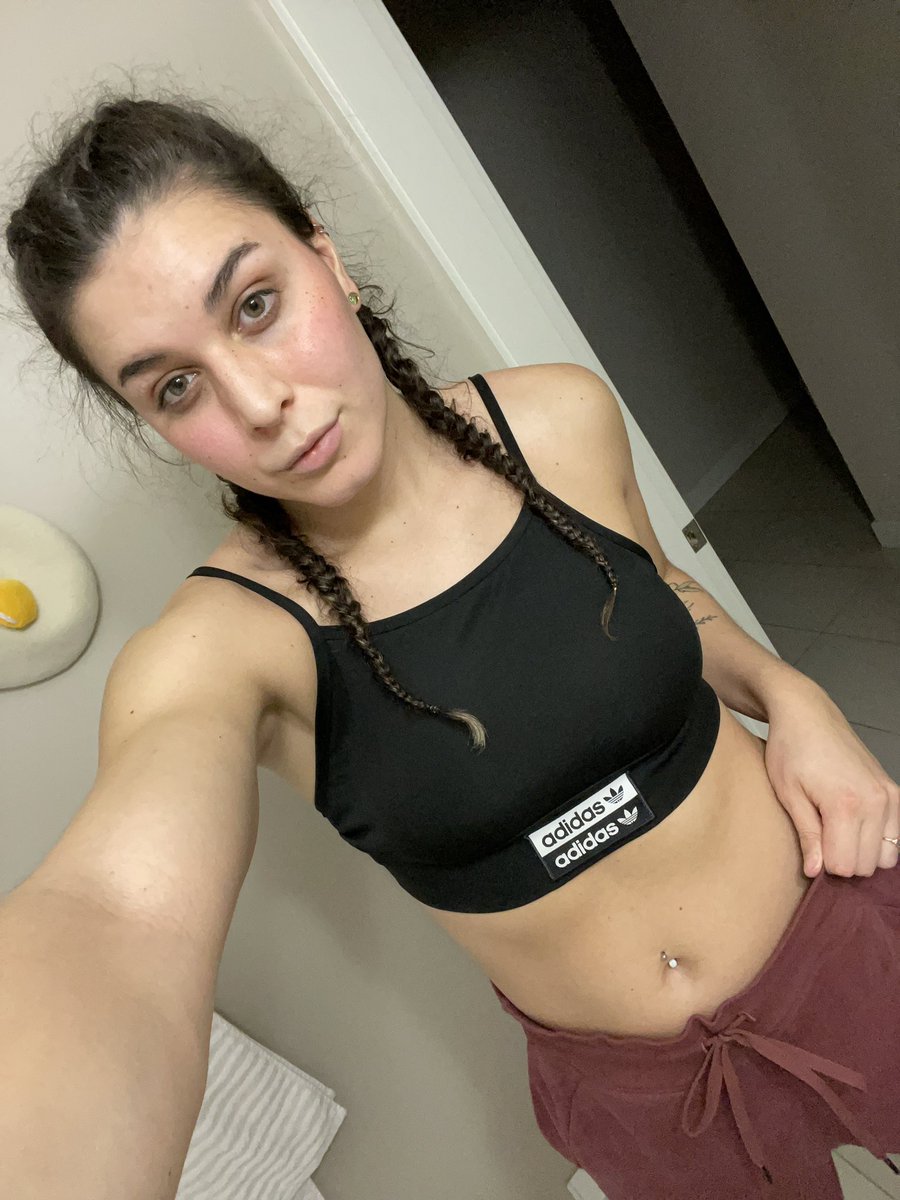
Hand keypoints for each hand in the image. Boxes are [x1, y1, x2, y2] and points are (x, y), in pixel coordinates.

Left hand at [763, 681, 899, 877]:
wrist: (807, 713)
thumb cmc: (790, 749)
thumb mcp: (789, 794)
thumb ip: (807, 836)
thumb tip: (816, 872)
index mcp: (845, 805)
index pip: (844, 866)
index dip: (824, 865)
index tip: (810, 847)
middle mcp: (875, 802)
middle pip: (867, 865)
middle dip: (843, 861)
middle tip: (820, 838)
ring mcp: (888, 795)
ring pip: (886, 856)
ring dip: (862, 853)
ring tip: (836, 832)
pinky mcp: (893, 790)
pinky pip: (896, 835)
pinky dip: (878, 840)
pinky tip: (854, 826)